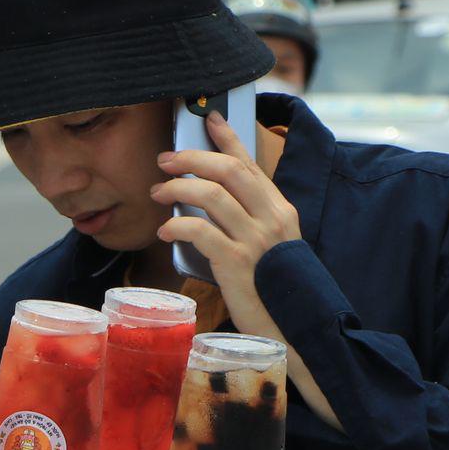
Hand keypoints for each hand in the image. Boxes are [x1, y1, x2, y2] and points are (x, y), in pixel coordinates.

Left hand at [150, 112, 301, 323]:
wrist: (290, 330)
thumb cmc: (274, 291)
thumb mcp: (271, 249)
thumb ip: (250, 223)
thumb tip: (210, 203)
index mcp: (281, 211)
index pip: (251, 165)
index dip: (227, 139)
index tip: (208, 119)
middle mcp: (271, 219)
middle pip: (228, 171)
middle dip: (193, 158)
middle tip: (166, 160)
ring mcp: (255, 240)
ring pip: (211, 196)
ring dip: (177, 189)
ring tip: (158, 193)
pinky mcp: (235, 263)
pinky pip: (199, 232)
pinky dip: (176, 226)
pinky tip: (164, 231)